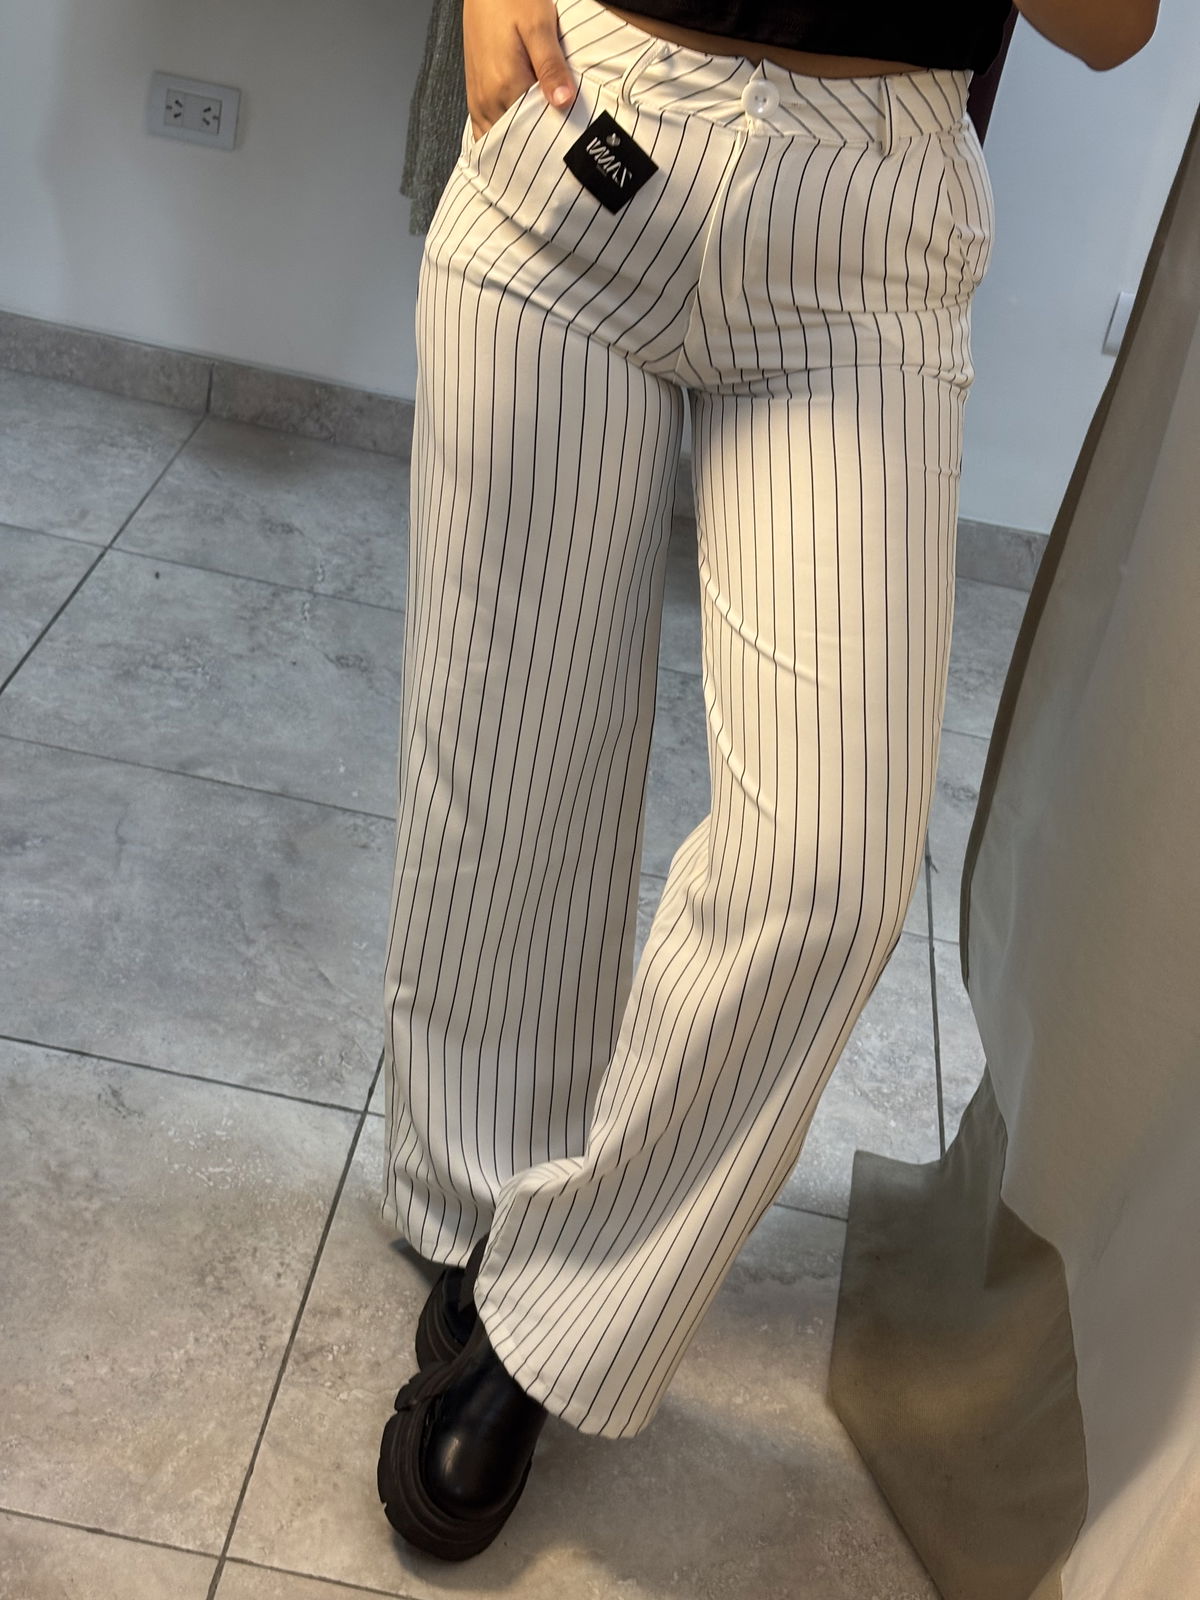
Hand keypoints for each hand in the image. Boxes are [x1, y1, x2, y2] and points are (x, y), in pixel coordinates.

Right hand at [463, 0, 577, 142]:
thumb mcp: (539, 27)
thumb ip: (550, 66)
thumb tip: (563, 102)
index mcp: (505, 86)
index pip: (534, 132)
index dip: (554, 138)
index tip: (571, 140)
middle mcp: (488, 100)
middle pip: (517, 140)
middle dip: (537, 146)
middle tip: (559, 144)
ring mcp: (479, 100)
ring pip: (501, 140)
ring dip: (520, 144)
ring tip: (541, 142)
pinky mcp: (476, 97)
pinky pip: (486, 131)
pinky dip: (503, 138)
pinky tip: (518, 136)